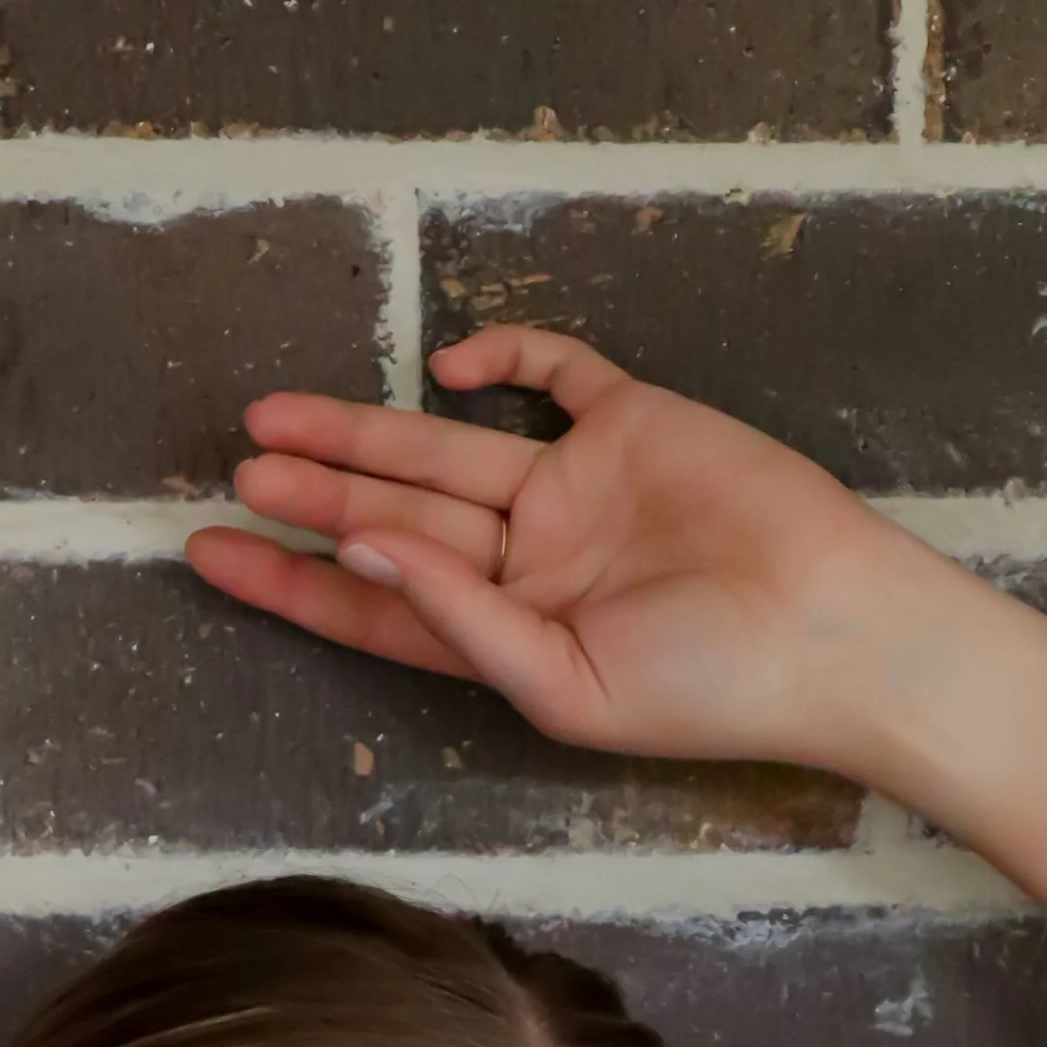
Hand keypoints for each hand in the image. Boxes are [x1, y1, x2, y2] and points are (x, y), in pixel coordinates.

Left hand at [185, 324, 941, 779]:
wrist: (832, 630)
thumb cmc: (714, 688)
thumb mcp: (568, 686)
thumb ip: (463, 622)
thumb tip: (366, 554)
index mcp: (513, 639)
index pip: (383, 610)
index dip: (297, 584)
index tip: (214, 555)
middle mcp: (532, 563)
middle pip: (400, 519)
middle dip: (318, 498)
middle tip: (237, 470)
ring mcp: (578, 491)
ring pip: (445, 449)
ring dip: (362, 433)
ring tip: (271, 422)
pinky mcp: (632, 425)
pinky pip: (554, 375)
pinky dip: (501, 358)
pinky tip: (442, 366)